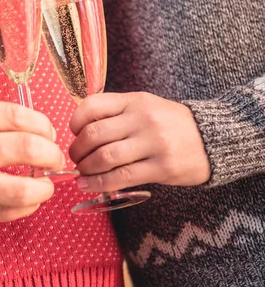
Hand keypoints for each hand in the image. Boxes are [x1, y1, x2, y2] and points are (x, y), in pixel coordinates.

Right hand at [0, 100, 63, 232]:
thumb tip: (25, 127)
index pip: (19, 116)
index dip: (44, 124)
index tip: (49, 132)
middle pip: (28, 148)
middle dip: (52, 153)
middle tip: (54, 157)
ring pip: (22, 189)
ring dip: (44, 187)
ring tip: (46, 185)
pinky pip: (4, 213)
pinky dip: (24, 208)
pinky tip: (27, 202)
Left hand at [69, 92, 210, 192]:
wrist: (213, 138)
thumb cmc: (171, 124)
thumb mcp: (145, 106)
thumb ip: (117, 113)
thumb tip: (81, 131)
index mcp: (134, 101)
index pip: (93, 105)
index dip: (75, 121)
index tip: (74, 133)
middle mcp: (142, 119)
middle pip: (94, 134)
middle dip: (77, 150)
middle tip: (75, 158)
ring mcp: (153, 143)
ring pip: (105, 157)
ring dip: (86, 168)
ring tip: (82, 173)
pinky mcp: (162, 167)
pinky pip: (122, 177)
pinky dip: (99, 183)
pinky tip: (89, 186)